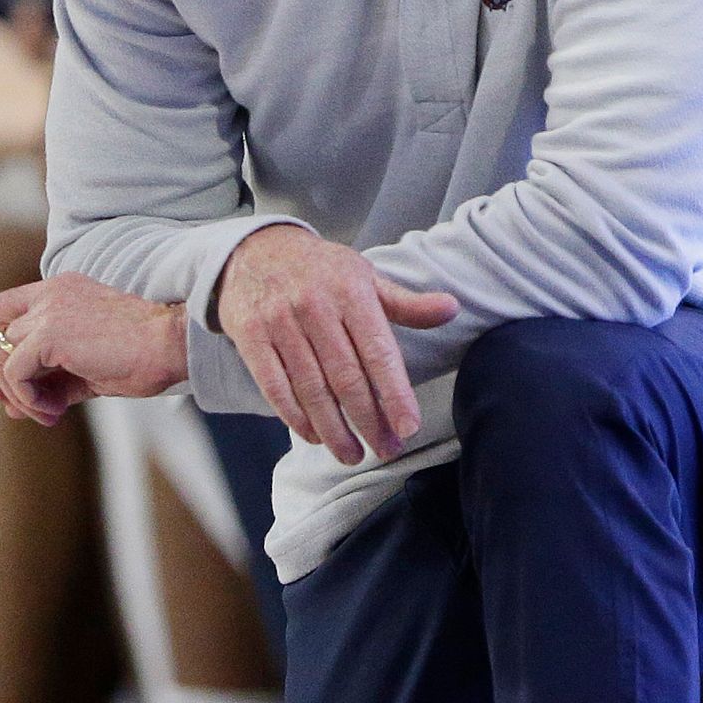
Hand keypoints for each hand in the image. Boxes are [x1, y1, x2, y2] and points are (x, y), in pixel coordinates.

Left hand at [0, 274, 185, 426]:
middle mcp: (48, 294)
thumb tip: (13, 408)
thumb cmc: (142, 357)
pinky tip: (56, 411)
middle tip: (13, 404)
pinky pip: (13, 371)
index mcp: (58, 292)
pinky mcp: (49, 332)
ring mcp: (47, 310)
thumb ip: (49, 382)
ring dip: (16, 394)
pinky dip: (27, 399)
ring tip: (50, 413)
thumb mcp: (85, 369)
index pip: (0, 310)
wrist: (172, 345)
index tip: (14, 387)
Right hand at [215, 226, 457, 464]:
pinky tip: (314, 436)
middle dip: (369, 421)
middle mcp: (315, 307)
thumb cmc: (320, 270)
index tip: (408, 427)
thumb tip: (451, 309)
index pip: (378, 352)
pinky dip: (295, 417)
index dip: (395, 393)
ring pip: (311, 389)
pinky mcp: (250, 337)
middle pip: (346, 378)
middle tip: (386, 450)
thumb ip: (406, 303)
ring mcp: (279, 323)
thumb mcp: (364, 277)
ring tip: (352, 454)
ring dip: (333, 429)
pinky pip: (275, 387)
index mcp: (350, 292)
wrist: (253, 248)